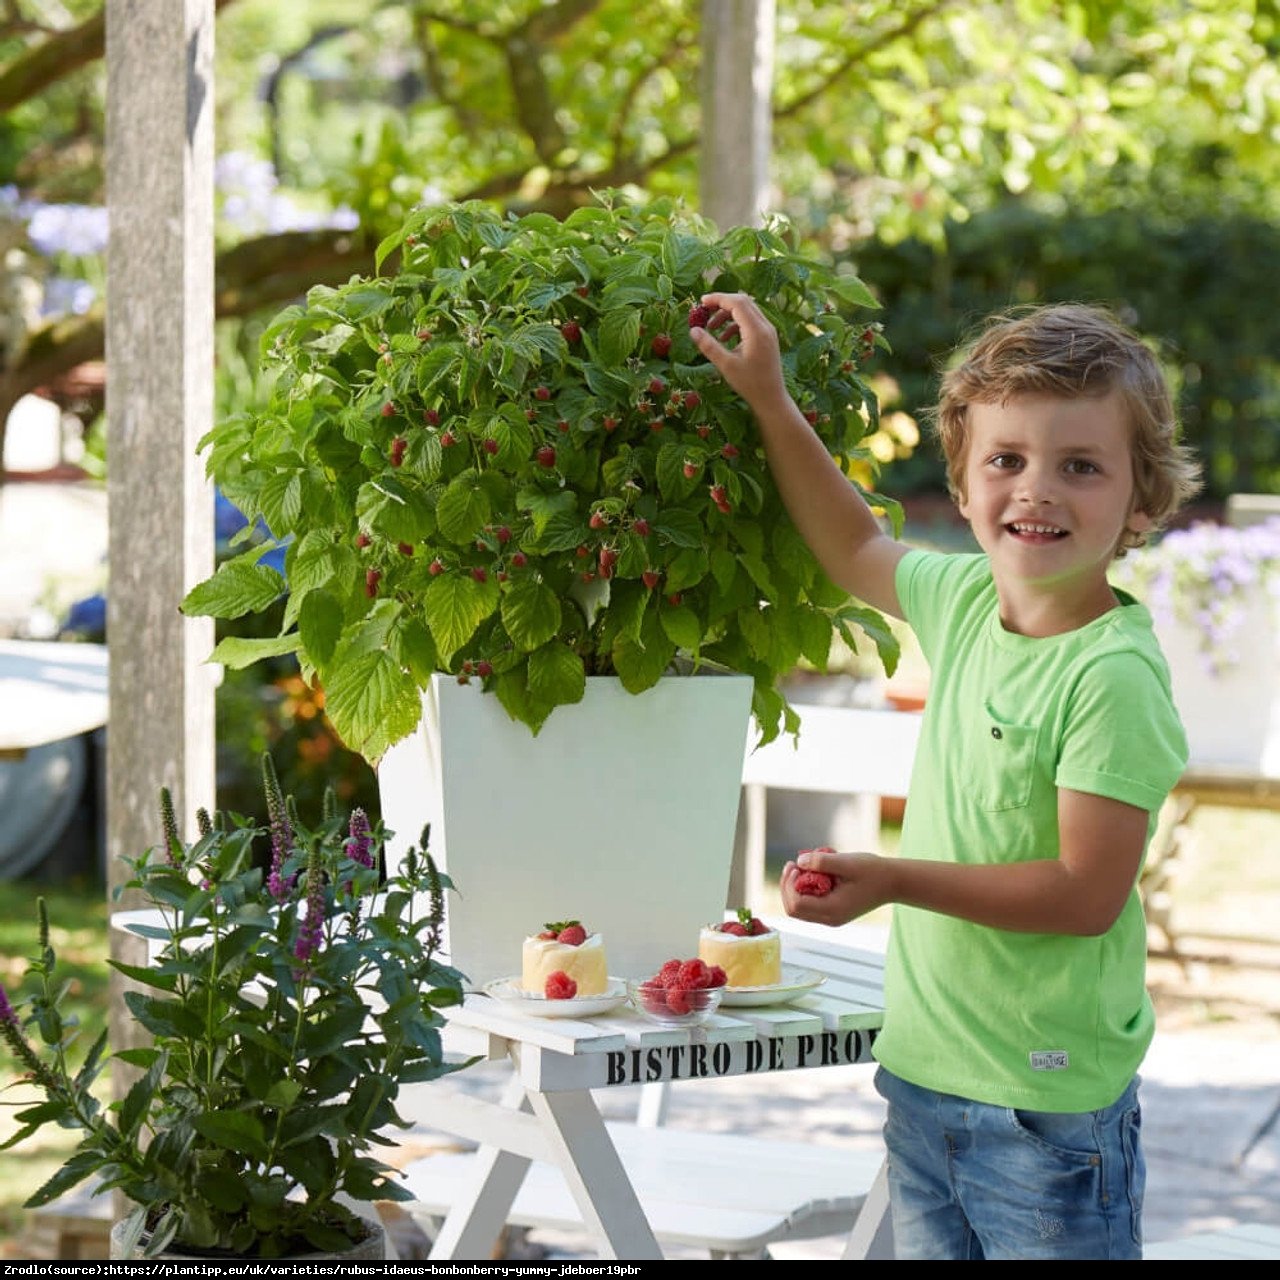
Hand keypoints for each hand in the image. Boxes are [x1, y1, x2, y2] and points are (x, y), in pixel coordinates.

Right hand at [689, 292, 789, 410]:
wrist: (772, 398)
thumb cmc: (750, 384)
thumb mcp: (726, 365)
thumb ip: (709, 346)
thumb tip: (693, 330)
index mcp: (757, 331)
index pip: (737, 303)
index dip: (718, 299)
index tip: (701, 302)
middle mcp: (765, 326)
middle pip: (743, 302)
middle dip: (722, 304)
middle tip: (704, 311)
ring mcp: (768, 331)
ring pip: (747, 311)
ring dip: (727, 315)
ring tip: (711, 329)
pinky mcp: (767, 338)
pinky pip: (750, 322)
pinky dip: (735, 324)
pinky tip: (724, 339)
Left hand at [780, 846, 891, 925]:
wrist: (893, 882)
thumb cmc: (873, 871)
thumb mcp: (847, 862)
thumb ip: (822, 862)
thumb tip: (799, 862)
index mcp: (832, 910)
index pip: (796, 905)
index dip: (789, 885)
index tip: (794, 865)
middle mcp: (829, 919)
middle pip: (794, 910)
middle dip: (788, 887)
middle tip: (792, 864)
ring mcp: (831, 917)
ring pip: (800, 909)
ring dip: (795, 888)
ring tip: (800, 866)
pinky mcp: (834, 912)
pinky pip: (810, 905)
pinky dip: (805, 890)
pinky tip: (811, 873)